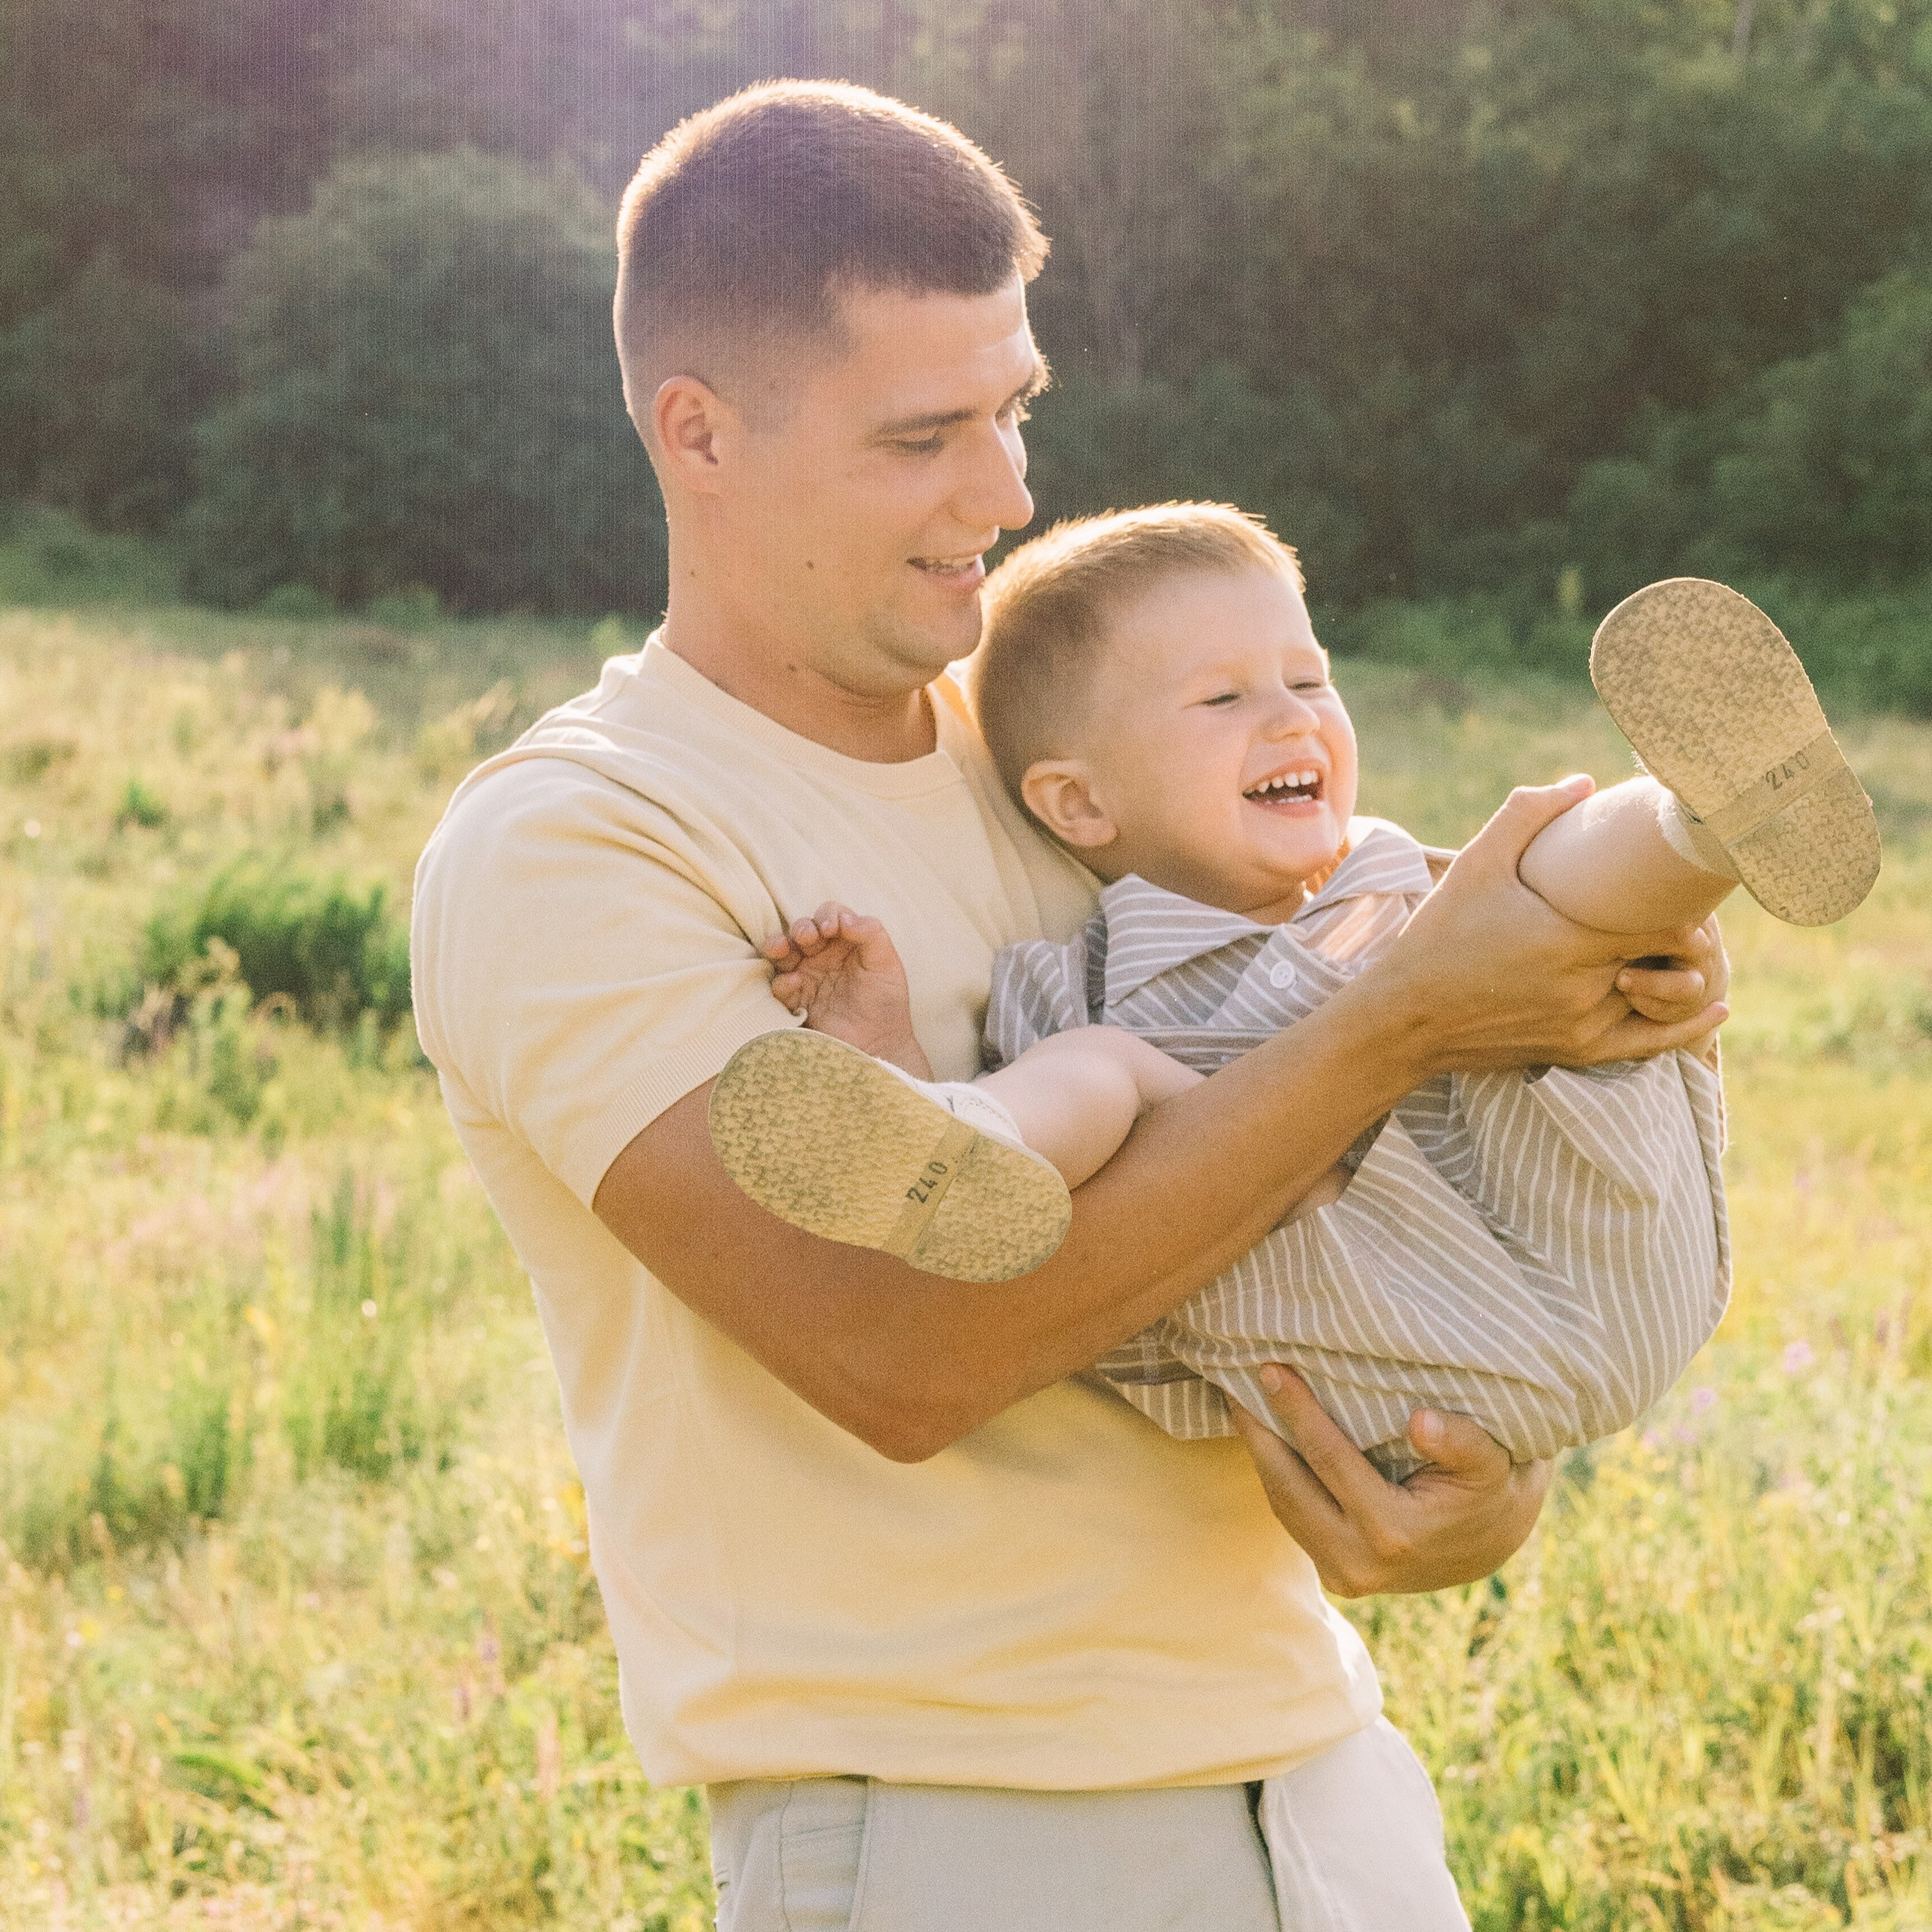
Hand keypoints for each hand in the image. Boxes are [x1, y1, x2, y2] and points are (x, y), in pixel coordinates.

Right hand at [759, 902, 931, 1075]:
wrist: (878, 1043)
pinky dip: (781, 981)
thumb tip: (844, 918)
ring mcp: (807, 976)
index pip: (830, 915)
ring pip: (782, 952)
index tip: (831, 929)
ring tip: (781, 949)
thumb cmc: (886, 1001)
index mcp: (846, 942)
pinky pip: (779, 986)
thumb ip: (871, 933)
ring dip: (778, 945)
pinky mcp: (796, 1000)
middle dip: (800, 928)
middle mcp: (824, 955)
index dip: (827, 916)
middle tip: (806, 937)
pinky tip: (794, 983)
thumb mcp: (887, 963)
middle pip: (802, 929)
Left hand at [1230, 1366, 1550, 1595]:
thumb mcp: (1492, 1462)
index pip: (1329, 1460)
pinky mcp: (1335, 1575)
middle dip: (1258, 1432)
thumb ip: (1463, 1442)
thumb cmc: (1490, 1489)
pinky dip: (1275, 1477)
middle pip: (1289, 1487)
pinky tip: (1264, 1438)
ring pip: (1283, 1506)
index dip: (1296, 1412)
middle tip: (1232, 1380)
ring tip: (1241, 1403)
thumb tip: (1420, 1421)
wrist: (1492, 1545)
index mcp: (1394, 1534)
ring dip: (1259, 1454)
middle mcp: (1360, 1563)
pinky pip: (1293, 1519)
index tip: (1270, 1369)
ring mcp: (1344, 1575)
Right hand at [1377, 777, 1726, 1074]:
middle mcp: (1582, 989)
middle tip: (1690, 901)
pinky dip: (1685, 1026)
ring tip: (1688, 943)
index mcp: (1566, 940)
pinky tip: (1715, 1009)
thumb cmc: (1436, 937)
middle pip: (1668, 958)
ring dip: (1677, 969)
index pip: (1663, 922)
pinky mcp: (1574, 1052)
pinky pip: (1648, 1044)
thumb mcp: (1474, 866)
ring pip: (1659, 996)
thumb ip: (1526, 816)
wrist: (1404, 1019)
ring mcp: (1581, 1025)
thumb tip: (1584, 782)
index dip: (1687, 899)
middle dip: (1686, 931)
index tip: (1691, 877)